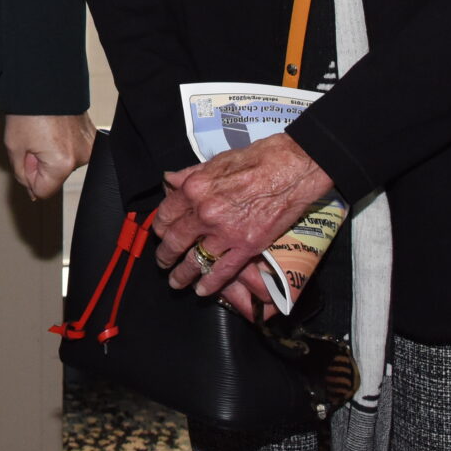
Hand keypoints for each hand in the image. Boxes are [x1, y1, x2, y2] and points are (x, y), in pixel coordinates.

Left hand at [3, 113, 94, 200]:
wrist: (44, 79)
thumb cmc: (27, 110)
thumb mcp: (14, 146)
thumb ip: (22, 174)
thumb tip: (33, 191)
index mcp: (62, 163)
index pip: (43, 191)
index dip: (29, 177)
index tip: (26, 154)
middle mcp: (82, 157)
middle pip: (55, 177)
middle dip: (41, 164)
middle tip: (32, 138)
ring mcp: (90, 146)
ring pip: (64, 164)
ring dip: (51, 154)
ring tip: (42, 130)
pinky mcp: (93, 136)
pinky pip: (73, 151)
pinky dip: (61, 144)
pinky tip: (53, 127)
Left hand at [147, 132, 333, 308]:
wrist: (290, 169)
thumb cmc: (255, 160)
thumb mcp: (215, 161)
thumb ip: (189, 175)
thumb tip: (169, 182)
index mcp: (194, 189)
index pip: (166, 214)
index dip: (160, 227)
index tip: (161, 233)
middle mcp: (204, 213)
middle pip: (175, 240)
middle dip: (165, 254)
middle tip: (162, 261)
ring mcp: (225, 232)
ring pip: (195, 260)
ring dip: (181, 274)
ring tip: (176, 281)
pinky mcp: (246, 246)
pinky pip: (222, 271)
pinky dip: (210, 283)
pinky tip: (201, 290)